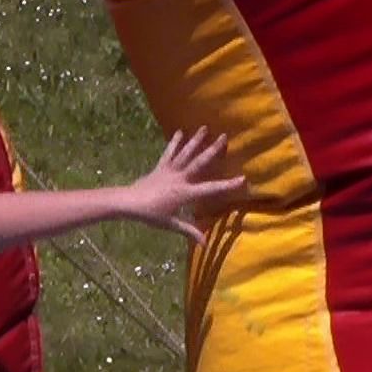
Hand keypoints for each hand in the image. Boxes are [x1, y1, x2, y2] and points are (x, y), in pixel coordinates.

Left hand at [127, 127, 248, 240]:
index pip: (210, 189)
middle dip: (212, 149)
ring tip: (204, 127)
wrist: (128, 203)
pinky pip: (169, 153)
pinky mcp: (160, 167)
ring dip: (195, 140)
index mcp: (185, 193)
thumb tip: (204, 243)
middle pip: (199, 162)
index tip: (243, 179)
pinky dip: (174, 142)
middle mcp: (180, 179)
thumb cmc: (150, 215)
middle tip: (225, 136)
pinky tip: (180, 132)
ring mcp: (169, 171)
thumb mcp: (170, 224)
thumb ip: (189, 231)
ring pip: (185, 153)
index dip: (227, 185)